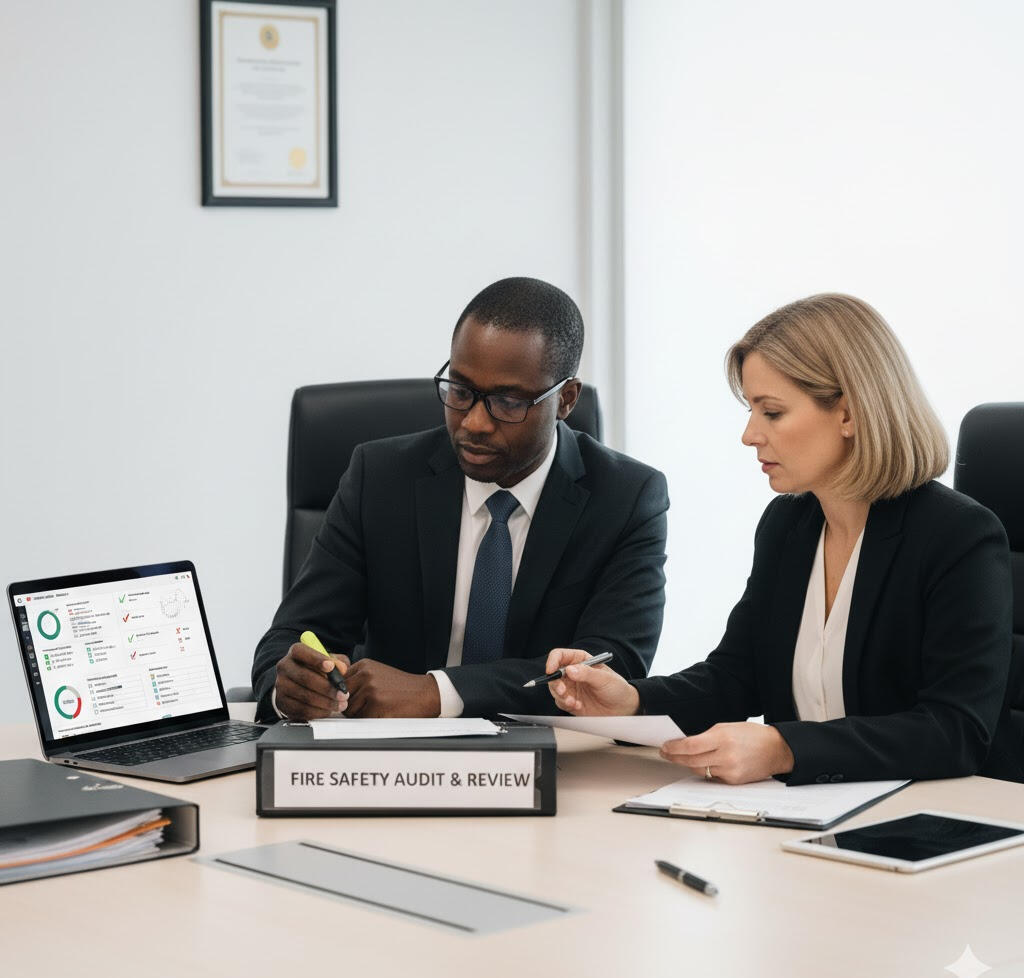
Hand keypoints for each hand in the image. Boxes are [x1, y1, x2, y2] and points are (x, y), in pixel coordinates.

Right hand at [274, 642, 350, 719]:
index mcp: (295, 652)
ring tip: (340, 704)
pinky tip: (329, 710)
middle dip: (327, 688)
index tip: (331, 667)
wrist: (299, 683)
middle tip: (343, 694)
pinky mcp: (282, 702)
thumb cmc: (317, 669)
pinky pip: (301, 710)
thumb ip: (338, 661)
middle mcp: (285, 666)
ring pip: (304, 696)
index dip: (316, 659)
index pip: (301, 652)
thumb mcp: (329, 660)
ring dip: (325, 703)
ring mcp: (281, 685)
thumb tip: (342, 669)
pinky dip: (318, 712)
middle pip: (305, 677)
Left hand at [344, 659, 440, 717]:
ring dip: (360, 715)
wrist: (426, 693)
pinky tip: (384, 713)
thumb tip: (332, 692)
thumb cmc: (402, 687)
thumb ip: (357, 679)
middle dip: (351, 706)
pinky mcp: (377, 704)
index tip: (353, 698)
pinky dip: (370, 721)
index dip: (343, 695)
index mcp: (364, 665)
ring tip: (379, 708)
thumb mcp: (377, 674)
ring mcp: (372, 689)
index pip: (338, 683)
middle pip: (341, 698)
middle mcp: (366, 674)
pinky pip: (361, 720)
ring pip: (349, 711)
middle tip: (371, 705)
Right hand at [545, 648, 639, 716]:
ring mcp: (571, 688)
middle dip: (555, 683)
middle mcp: (573, 673)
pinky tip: (578, 706)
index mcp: (580, 660)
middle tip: (563, 691)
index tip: (551, 670)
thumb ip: (586, 673)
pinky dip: (566, 704)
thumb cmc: (617, 688)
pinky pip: (560, 702)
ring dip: (560, 696)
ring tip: (573, 701)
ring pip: (554, 689)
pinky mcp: (571, 702)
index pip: (560, 656)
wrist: (623, 709)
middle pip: (554, 674)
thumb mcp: (604, 678)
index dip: (553, 661)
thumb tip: (569, 670)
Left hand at [659, 722, 794, 783]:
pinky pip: (711, 776)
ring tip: (681, 757)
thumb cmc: (751, 735)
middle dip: (675, 757)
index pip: (690, 746)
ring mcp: (730, 771)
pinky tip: (702, 763)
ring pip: (699, 770)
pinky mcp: (733, 781)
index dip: (674, 748)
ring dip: (688, 764)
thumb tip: (685, 744)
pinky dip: (705, 770)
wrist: (775, 750)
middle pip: (691, 761)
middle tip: (666, 753)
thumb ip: (706, 736)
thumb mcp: (726, 728)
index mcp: (723, 738)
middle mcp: (726, 756)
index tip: (665, 746)